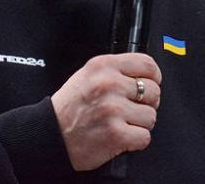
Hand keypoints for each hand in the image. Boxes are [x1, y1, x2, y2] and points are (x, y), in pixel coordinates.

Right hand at [51, 53, 161, 170]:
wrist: (50, 134)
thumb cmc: (69, 107)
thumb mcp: (87, 74)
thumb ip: (115, 70)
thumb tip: (145, 75)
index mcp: (103, 66)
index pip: (147, 64)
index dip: (154, 76)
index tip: (151, 83)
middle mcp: (109, 85)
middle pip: (153, 91)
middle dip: (146, 102)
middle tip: (131, 108)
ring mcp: (113, 110)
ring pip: (151, 116)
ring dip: (140, 123)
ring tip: (122, 123)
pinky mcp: (116, 134)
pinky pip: (144, 137)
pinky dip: (135, 140)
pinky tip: (121, 136)